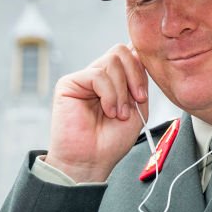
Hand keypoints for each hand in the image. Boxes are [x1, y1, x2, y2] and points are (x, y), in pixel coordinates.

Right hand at [46, 45, 148, 182]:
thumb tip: (137, 52)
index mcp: (114, 80)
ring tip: (118, 114)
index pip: (129, 54)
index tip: (143, 96)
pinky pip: (97, 75)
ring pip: (112, 60)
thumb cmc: (111, 142)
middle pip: (121, 50)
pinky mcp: (69, 83)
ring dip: (122, 91)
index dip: (141, 68)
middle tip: (137, 100)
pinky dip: (109, 95)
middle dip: (135, 75)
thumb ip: (139, 81)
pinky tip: (107, 111)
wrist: (92, 161)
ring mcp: (84, 78)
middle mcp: (98, 75)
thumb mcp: (137, 109)